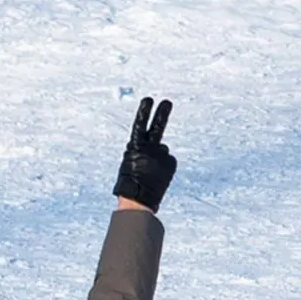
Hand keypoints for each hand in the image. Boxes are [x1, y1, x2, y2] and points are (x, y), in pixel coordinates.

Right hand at [112, 97, 175, 211]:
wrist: (139, 200)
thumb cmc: (129, 183)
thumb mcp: (129, 163)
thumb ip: (140, 151)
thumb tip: (159, 147)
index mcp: (135, 148)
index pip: (140, 126)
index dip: (144, 112)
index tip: (149, 99)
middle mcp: (150, 148)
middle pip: (158, 127)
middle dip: (162, 114)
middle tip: (167, 102)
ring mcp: (162, 155)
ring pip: (161, 151)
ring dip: (157, 158)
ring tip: (149, 173)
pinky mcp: (171, 163)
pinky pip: (168, 161)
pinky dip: (163, 167)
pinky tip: (156, 176)